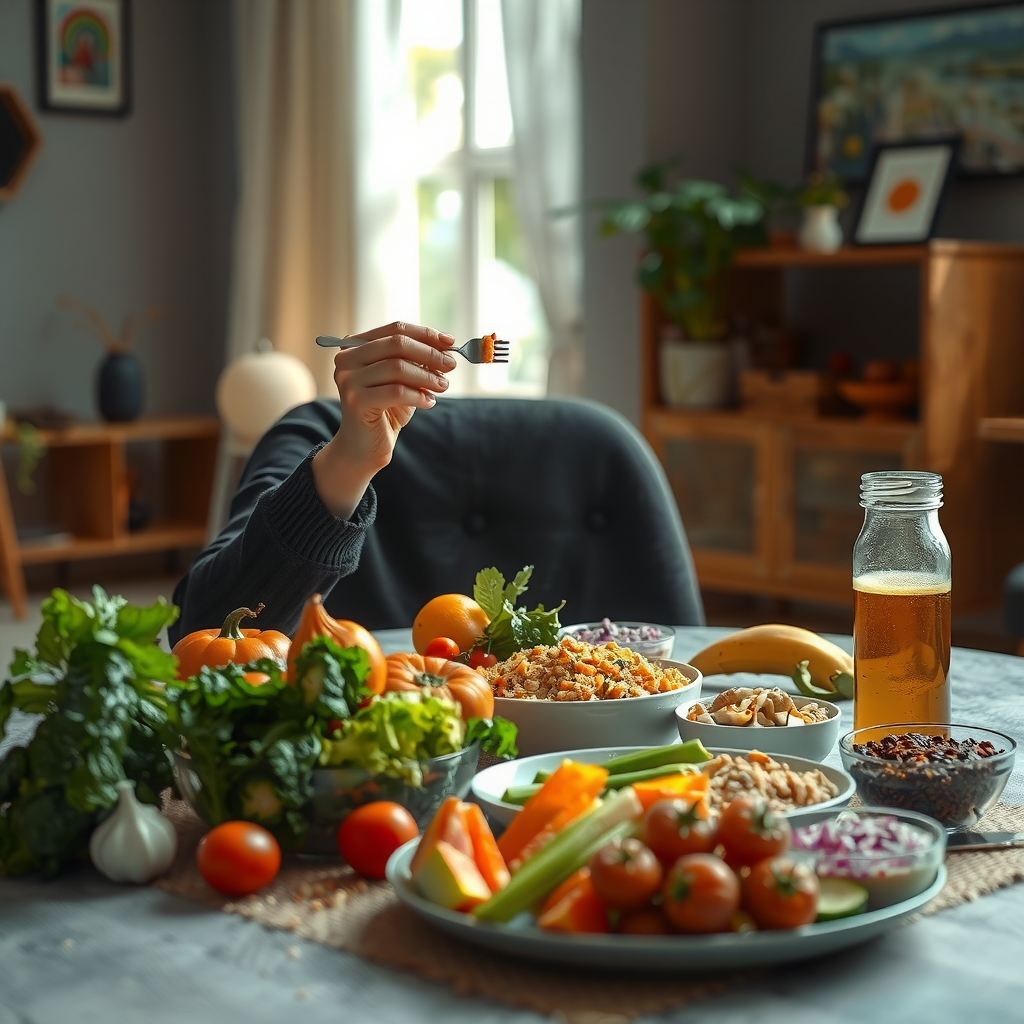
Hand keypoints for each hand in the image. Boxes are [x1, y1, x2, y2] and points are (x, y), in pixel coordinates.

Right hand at [312, 322, 455, 517]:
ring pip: (397, 367)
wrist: (364, 447)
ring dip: (426, 376)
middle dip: (429, 353)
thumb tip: (446, 346)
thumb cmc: (385, 411)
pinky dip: (418, 395)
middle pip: (396, 344)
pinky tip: (429, 402)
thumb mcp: (404, 381)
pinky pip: (396, 391)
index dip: (425, 334)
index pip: (395, 329)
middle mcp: (347, 360)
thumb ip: (417, 362)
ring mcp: (349, 380)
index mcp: (356, 347)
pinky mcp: (355, 401)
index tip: (450, 342)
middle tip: (450, 365)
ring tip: (442, 386)